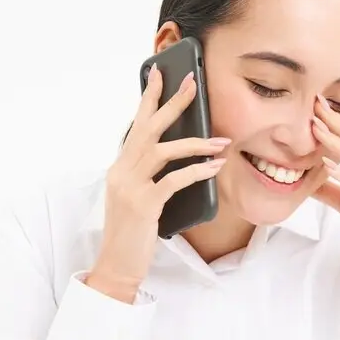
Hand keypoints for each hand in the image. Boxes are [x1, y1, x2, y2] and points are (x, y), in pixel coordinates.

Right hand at [87, 64, 229, 301]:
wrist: (117, 265)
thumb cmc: (132, 233)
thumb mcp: (136, 198)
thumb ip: (147, 176)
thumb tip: (175, 155)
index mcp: (119, 168)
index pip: (135, 126)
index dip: (147, 99)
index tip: (159, 74)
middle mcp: (121, 172)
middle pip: (148, 128)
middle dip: (172, 103)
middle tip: (192, 83)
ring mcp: (130, 187)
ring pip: (163, 150)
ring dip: (196, 142)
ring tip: (222, 141)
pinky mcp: (144, 204)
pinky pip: (174, 179)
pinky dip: (197, 170)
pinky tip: (214, 167)